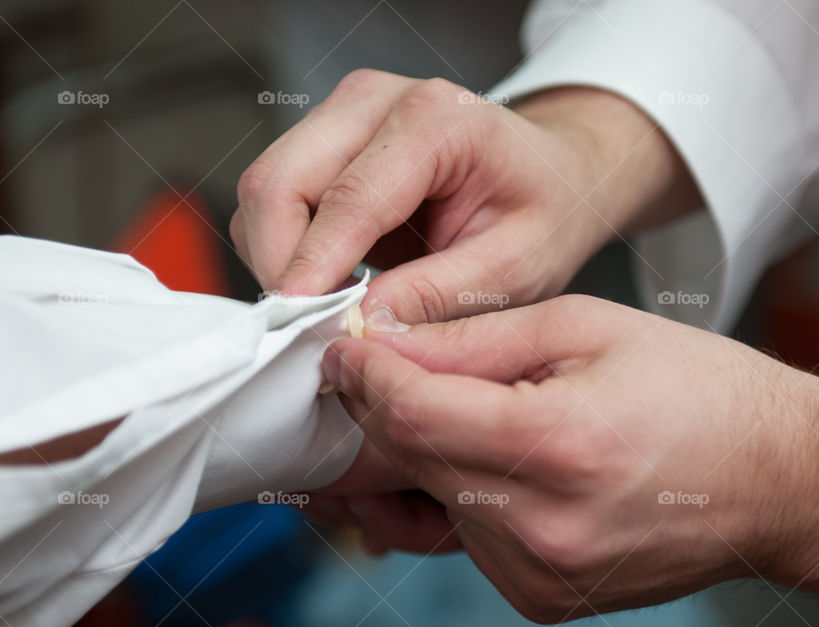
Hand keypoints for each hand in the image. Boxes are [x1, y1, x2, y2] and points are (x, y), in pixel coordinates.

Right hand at [231, 70, 698, 322]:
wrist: (552, 175)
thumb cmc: (545, 211)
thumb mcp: (514, 267)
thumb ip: (436, 295)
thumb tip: (358, 326)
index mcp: (437, 120)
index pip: (349, 198)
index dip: (314, 268)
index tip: (297, 329)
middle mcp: (376, 102)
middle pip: (280, 181)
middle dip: (281, 265)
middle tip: (307, 332)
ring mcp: (344, 116)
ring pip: (266, 190)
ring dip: (281, 259)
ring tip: (327, 311)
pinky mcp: (327, 141)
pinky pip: (277, 199)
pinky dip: (288, 249)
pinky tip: (330, 284)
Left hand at [320, 295, 818, 621]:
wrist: (777, 479)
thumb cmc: (697, 390)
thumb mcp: (585, 328)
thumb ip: (474, 339)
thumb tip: (387, 340)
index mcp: (558, 446)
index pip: (414, 414)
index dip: (366, 375)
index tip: (345, 347)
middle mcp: (544, 529)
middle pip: (410, 461)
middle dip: (381, 407)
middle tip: (376, 365)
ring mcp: (542, 577)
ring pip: (430, 502)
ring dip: (422, 452)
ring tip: (456, 408)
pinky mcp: (543, 599)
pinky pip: (466, 539)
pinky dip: (459, 493)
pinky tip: (491, 459)